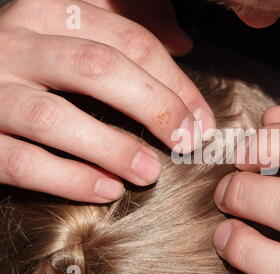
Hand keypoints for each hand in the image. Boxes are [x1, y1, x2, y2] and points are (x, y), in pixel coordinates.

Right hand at [0, 0, 214, 202]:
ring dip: (113, 149)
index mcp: (50, 14)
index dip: (175, 81)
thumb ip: (129, 26)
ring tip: (150, 172)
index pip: (129, 40)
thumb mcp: (77, 29)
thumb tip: (182, 42)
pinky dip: (69, 180)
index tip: (201, 119)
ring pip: (55, 119)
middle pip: (97, 68)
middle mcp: (17, 46)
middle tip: (186, 141)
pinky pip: (22, 163)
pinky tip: (107, 190)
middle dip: (154, 107)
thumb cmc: (35, 58)